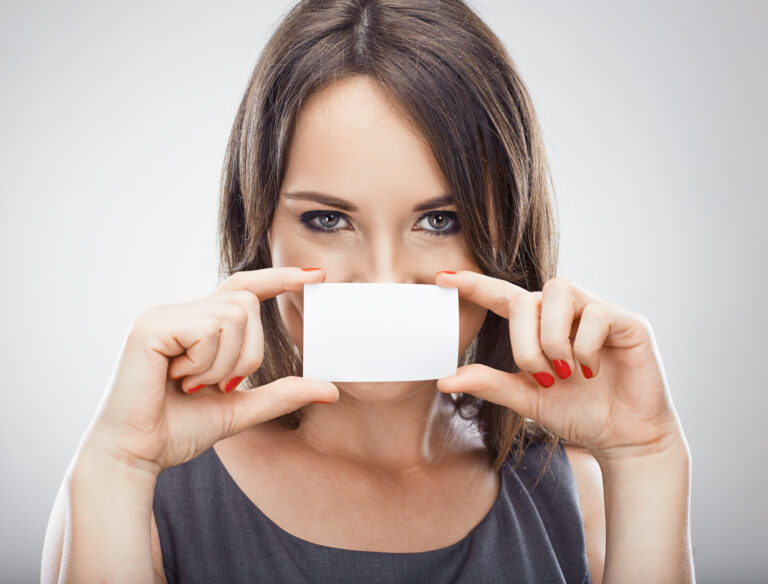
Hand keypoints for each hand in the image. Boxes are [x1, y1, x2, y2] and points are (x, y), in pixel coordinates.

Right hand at [84, 267, 338, 475]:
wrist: (137, 455)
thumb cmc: (179, 430)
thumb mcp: (242, 408)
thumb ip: (283, 394)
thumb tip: (332, 390)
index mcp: (199, 325)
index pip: (246, 288)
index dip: (280, 278)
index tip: (316, 275)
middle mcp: (181, 312)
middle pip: (247, 304)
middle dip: (247, 353)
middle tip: (215, 386)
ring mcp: (163, 315)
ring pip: (232, 316)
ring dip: (224, 363)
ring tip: (191, 384)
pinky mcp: (151, 326)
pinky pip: (208, 330)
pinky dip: (205, 363)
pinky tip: (177, 380)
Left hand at [434, 271, 683, 461]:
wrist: (624, 438)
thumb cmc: (578, 413)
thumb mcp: (527, 399)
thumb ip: (490, 384)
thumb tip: (444, 380)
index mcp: (540, 325)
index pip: (503, 295)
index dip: (474, 285)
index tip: (441, 277)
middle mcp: (566, 311)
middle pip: (528, 297)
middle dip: (524, 341)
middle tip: (541, 375)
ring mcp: (598, 312)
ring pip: (559, 293)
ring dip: (553, 338)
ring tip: (565, 372)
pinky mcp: (628, 322)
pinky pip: (595, 314)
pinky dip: (585, 348)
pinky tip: (592, 372)